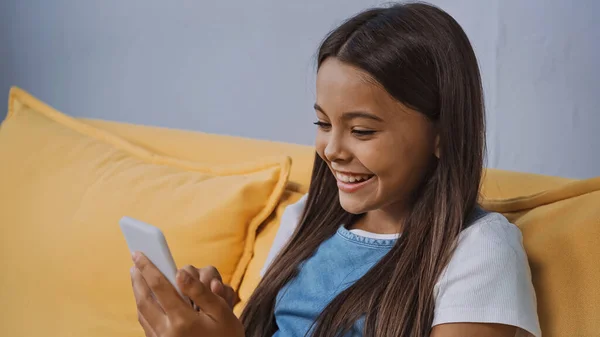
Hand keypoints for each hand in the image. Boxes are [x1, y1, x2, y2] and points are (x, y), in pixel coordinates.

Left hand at [130, 252, 244, 336]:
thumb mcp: (222, 313)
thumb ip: (200, 291)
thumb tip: (180, 273)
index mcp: (184, 320)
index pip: (159, 287)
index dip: (148, 268)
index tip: (139, 254)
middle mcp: (168, 331)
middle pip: (144, 300)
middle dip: (138, 280)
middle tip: (134, 264)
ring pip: (142, 313)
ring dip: (138, 294)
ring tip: (137, 279)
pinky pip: (146, 325)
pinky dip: (143, 309)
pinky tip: (146, 301)